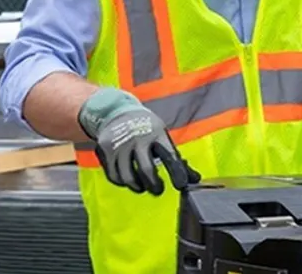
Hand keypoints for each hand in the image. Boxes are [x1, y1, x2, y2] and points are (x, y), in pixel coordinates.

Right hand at [78, 87, 200, 194]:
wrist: (115, 112)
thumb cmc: (145, 128)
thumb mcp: (161, 135)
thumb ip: (176, 158)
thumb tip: (196, 180)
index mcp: (156, 133)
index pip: (170, 155)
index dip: (177, 172)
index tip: (181, 185)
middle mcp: (137, 138)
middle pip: (146, 170)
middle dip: (155, 185)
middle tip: (159, 190)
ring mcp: (120, 145)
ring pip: (128, 177)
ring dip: (138, 186)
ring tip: (143, 186)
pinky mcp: (105, 151)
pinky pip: (113, 176)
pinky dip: (122, 182)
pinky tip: (129, 181)